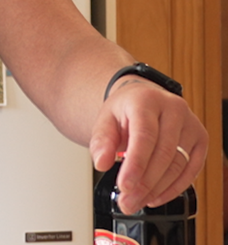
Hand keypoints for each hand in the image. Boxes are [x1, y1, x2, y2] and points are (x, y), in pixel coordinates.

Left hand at [89, 77, 207, 213]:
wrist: (143, 99)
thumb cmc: (125, 110)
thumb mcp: (105, 119)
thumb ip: (101, 141)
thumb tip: (101, 163)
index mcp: (146, 100)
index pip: (144, 136)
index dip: (136, 164)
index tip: (125, 186)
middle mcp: (173, 109)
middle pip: (163, 153)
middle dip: (144, 184)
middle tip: (127, 202)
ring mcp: (190, 124)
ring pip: (178, 164)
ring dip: (157, 189)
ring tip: (137, 202)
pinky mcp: (200, 139)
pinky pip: (191, 170)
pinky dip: (174, 188)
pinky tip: (155, 197)